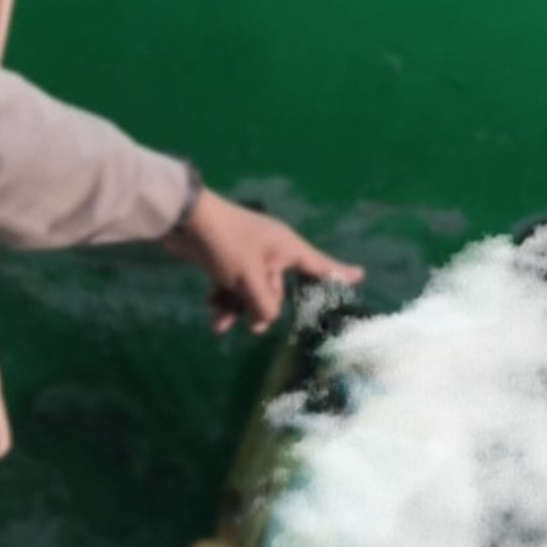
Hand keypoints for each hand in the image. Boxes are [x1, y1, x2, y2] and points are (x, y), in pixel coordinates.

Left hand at [171, 187, 361, 332]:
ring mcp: (249, 256)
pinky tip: (212, 311)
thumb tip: (265, 323)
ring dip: (237, 309)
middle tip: (251, 325)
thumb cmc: (226, 244)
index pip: (320, 265)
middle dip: (261, 308)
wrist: (185, 221)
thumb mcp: (249, 279)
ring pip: (252, 292)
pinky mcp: (227, 261)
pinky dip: (224, 299)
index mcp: (287, 248)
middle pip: (278, 290)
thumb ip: (264, 305)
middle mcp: (273, 252)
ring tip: (220, 324)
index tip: (361, 276)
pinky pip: (233, 287)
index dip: (340, 274)